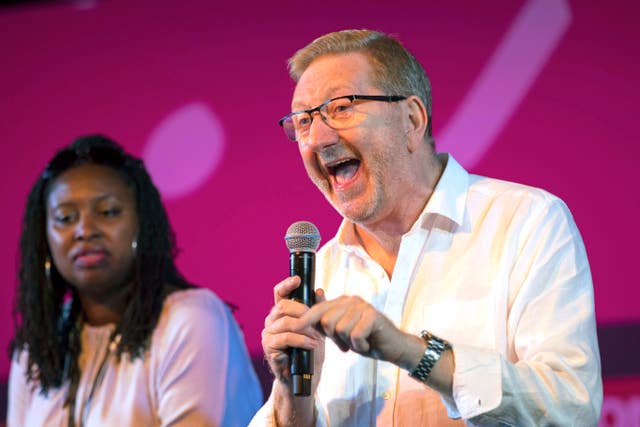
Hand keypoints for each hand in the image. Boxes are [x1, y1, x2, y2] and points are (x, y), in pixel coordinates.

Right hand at [261, 276, 325, 384]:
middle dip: (303, 310)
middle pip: (283, 305)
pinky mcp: (269, 346)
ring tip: (318, 337)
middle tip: (316, 320)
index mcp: (281, 313)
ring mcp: (268, 333)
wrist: (304, 376)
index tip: (297, 279)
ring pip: (285, 321)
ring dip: (305, 328)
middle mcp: (271, 320)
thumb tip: (319, 290)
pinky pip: (285, 337)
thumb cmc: (309, 350)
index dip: (286, 284)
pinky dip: (301, 340)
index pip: (279, 293)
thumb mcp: (317, 327)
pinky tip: (312, 345)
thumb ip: (317, 309)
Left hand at [297, 295, 420, 369]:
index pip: (318, 309)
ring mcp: (363, 306)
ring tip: (359, 342)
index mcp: (342, 302)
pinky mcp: (373, 316)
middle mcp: (351, 300)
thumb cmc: (365, 339)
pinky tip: (367, 344)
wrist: (392, 347)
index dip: (306, 320)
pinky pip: (355, 335)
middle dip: (335, 338)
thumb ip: (325, 322)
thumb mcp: (341, 332)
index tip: (294, 327)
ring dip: (349, 343)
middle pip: (327, 321)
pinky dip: (360, 346)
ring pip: (340, 329)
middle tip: (347, 343)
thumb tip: (303, 313)